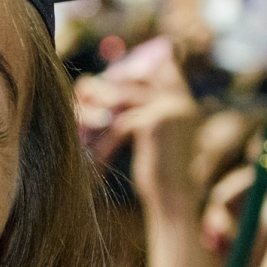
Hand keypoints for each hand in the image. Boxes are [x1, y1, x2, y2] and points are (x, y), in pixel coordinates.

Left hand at [75, 39, 202, 218]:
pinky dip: (104, 139)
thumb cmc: (163, 175)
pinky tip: (93, 153)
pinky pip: (119, 123)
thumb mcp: (159, 139)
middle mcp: (180, 103)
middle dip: (113, 83)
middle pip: (140, 79)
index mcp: (185, 105)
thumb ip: (149, 115)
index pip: (166, 69)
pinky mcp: (152, 124)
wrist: (174, 200)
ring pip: (124, 98)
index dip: (139, 67)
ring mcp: (168, 110)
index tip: (114, 74)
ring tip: (81, 112)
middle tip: (88, 88)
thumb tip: (120, 98)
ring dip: (100, 106)